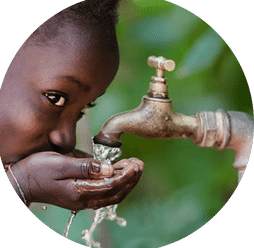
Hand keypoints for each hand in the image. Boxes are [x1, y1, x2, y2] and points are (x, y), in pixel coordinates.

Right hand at [7, 152, 143, 210]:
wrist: (23, 181)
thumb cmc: (39, 170)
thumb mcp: (61, 164)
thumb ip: (85, 167)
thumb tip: (108, 169)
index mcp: (80, 191)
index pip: (111, 186)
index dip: (126, 175)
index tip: (136, 164)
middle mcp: (84, 199)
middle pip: (115, 193)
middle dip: (130, 179)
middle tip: (140, 164)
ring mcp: (83, 199)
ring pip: (111, 194)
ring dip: (125, 181)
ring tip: (135, 167)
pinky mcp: (81, 194)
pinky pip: (104, 192)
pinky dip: (116, 183)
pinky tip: (120, 172)